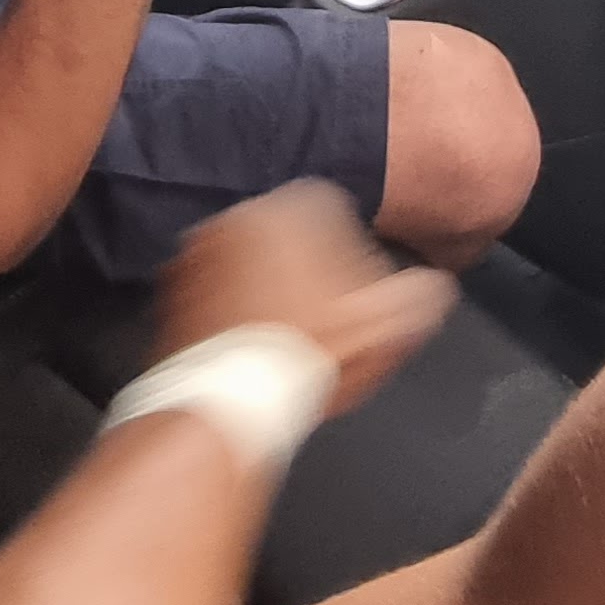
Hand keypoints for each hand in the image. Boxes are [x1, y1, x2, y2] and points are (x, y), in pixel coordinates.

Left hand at [157, 184, 455, 416]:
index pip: (338, 213)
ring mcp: (199, 247)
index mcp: (297, 205)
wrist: (227, 400)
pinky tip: (253, 343)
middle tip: (323, 319)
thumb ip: (421, 296)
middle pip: (290, 237)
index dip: (352, 260)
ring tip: (288, 335)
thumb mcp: (387, 326)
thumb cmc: (308, 353)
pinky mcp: (170, 286)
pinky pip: (213, 288)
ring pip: (250, 260)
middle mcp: (243, 213)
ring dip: (267, 286)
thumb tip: (435, 287)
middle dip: (307, 270)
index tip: (355, 296)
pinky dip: (231, 306)